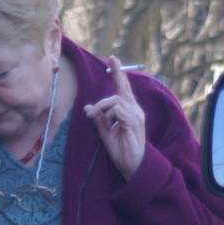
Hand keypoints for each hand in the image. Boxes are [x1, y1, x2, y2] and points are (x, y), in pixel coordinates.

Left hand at [82, 56, 145, 180]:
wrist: (132, 166)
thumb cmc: (121, 150)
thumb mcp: (106, 133)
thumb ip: (99, 120)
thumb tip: (88, 108)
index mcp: (129, 111)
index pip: (124, 90)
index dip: (119, 75)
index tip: (113, 60)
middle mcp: (134, 110)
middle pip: (123, 88)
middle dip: (117, 73)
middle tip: (112, 58)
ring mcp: (135, 115)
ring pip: (115, 100)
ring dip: (100, 106)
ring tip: (93, 116)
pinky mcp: (132, 122)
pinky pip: (117, 110)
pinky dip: (106, 114)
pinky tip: (104, 122)